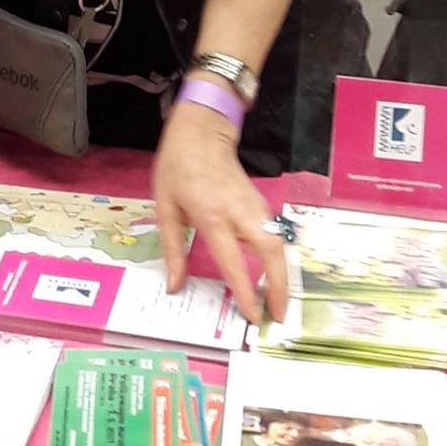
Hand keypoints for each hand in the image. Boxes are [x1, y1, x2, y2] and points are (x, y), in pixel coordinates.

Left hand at [153, 96, 286, 324]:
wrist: (201, 129)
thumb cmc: (177, 167)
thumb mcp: (164, 207)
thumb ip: (172, 249)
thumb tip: (174, 286)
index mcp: (211, 215)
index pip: (233, 260)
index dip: (245, 291)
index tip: (253, 316)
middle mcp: (238, 211)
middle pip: (271, 251)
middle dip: (280, 285)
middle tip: (278, 315)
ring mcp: (253, 204)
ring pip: (278, 242)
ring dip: (282, 273)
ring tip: (278, 302)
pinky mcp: (258, 200)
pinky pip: (273, 233)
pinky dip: (278, 256)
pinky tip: (273, 273)